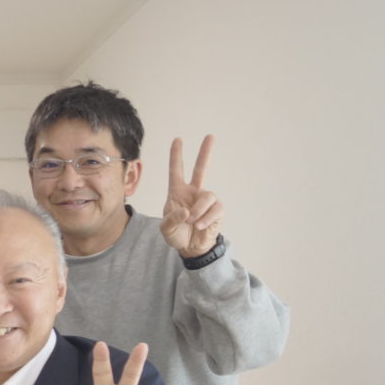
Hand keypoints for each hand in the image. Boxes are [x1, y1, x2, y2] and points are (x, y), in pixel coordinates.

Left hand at [159, 135, 222, 257]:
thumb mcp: (166, 228)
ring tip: (192, 222)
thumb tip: (187, 211)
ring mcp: (206, 200)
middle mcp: (193, 192)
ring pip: (207, 195)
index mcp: (177, 193)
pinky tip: (199, 226)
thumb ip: (172, 219)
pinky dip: (206, 218)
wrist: (190, 248)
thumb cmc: (177, 234)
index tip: (177, 140)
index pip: (176, 171)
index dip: (176, 156)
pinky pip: (215, 209)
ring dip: (199, 210)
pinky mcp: (217, 209)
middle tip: (210, 136)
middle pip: (201, 168)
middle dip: (205, 153)